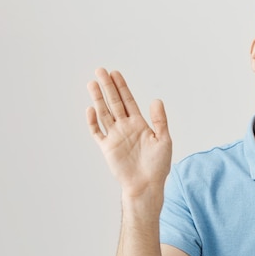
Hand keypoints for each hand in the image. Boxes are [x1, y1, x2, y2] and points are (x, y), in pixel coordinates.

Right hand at [86, 68, 171, 195]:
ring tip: (92, 83)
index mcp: (139, 124)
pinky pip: (97, 132)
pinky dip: (93, 121)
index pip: (128, 101)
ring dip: (98, 99)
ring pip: (104, 113)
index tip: (116, 73)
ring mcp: (115, 136)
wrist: (146, 185)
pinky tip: (91, 109)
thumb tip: (156, 100)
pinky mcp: (107, 148)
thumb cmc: (157, 165)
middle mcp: (125, 127)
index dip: (122, 87)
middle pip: (114, 103)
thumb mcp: (164, 140)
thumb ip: (159, 120)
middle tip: (100, 70)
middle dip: (107, 87)